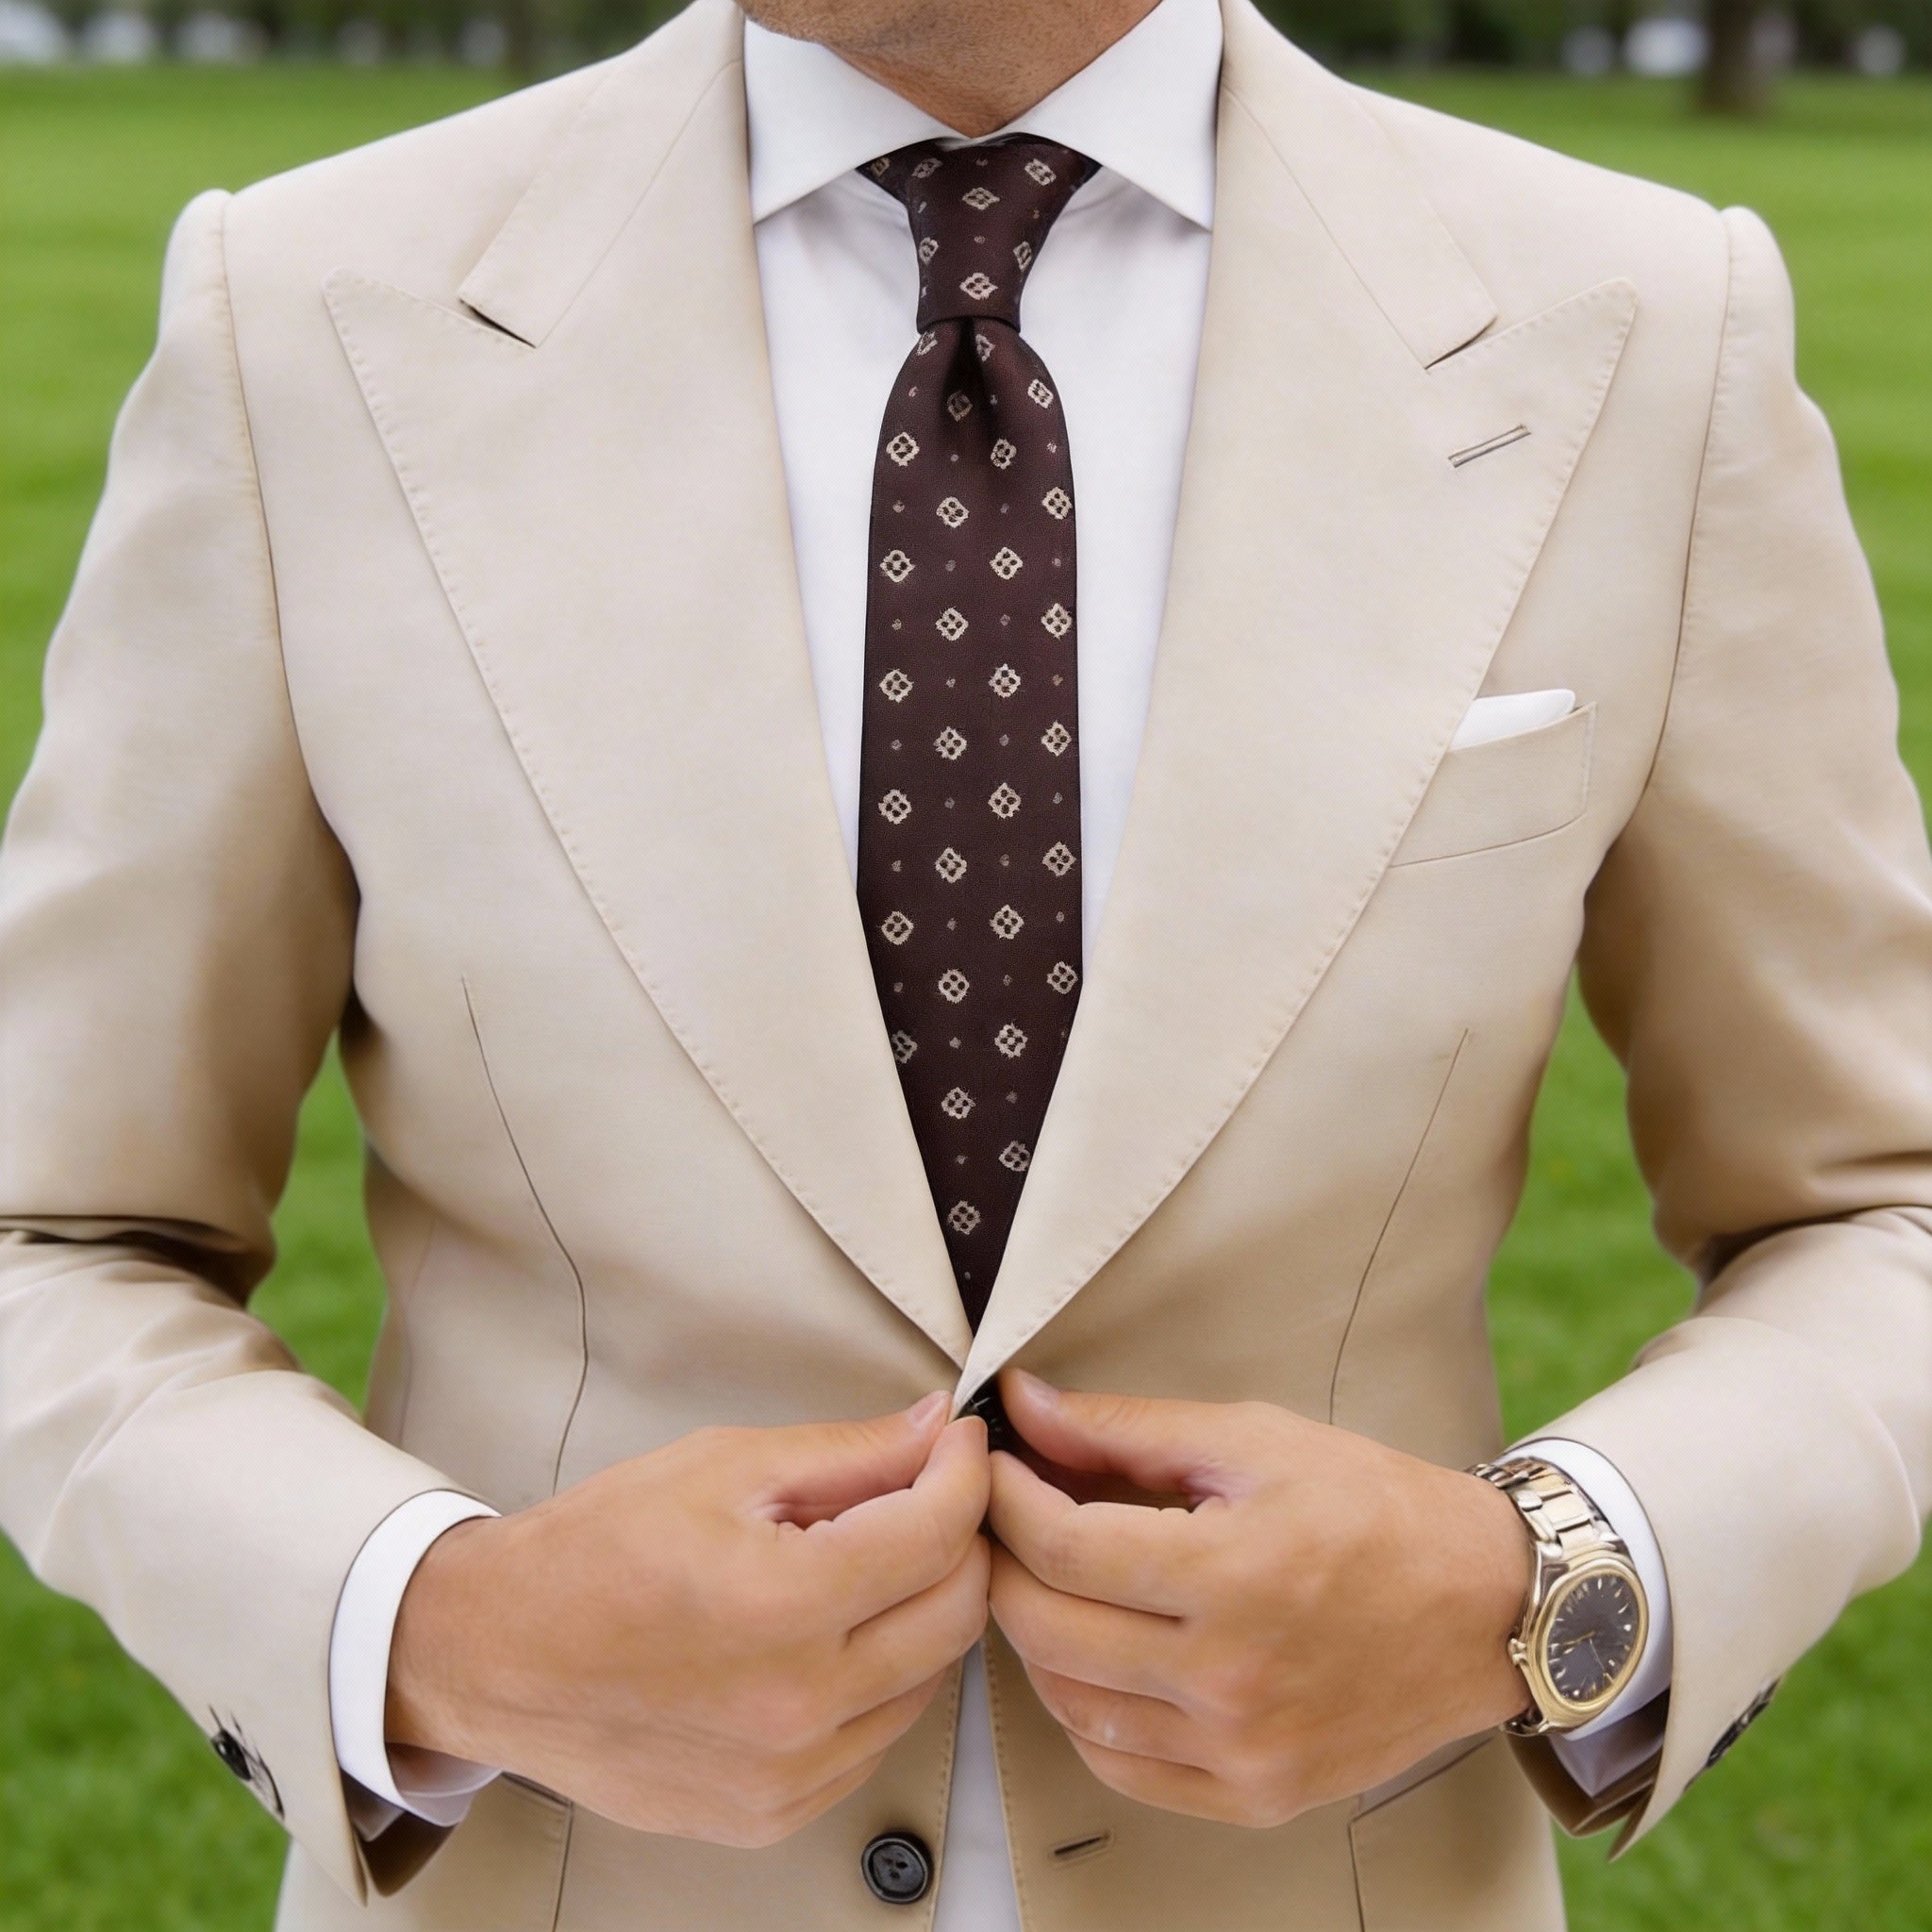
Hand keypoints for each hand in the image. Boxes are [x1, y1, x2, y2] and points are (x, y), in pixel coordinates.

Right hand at [387, 1394, 990, 1846]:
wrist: (497, 1656)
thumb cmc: (595, 1552)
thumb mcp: (722, 1466)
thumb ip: (848, 1452)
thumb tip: (936, 1429)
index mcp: (783, 1604)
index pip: (939, 1533)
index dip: (964, 1472)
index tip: (958, 1444)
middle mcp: (798, 1704)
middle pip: (957, 1613)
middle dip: (960, 1539)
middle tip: (927, 1495)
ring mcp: (789, 1773)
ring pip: (929, 1680)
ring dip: (923, 1611)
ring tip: (870, 1563)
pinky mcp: (774, 1813)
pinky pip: (877, 1738)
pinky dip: (880, 1680)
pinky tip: (834, 1635)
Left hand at [985, 1371, 1530, 1827]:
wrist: (1486, 1607)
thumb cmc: (1374, 1507)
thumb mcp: (1254, 1439)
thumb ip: (1127, 1428)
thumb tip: (1024, 1404)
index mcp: (1234, 1573)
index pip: (1063, 1547)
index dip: (1006, 1499)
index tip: (992, 1465)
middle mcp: (1232, 1677)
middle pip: (1048, 1628)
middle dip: (1003, 1562)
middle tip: (1003, 1518)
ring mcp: (1242, 1749)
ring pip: (1070, 1704)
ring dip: (1034, 1637)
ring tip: (1046, 1580)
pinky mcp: (1255, 1795)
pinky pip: (1121, 1767)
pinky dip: (1083, 1711)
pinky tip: (1094, 1656)